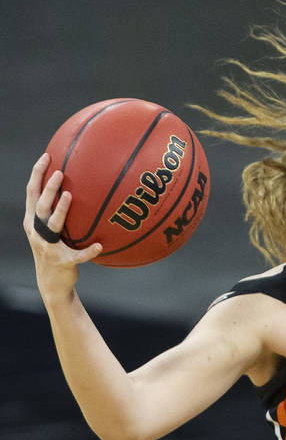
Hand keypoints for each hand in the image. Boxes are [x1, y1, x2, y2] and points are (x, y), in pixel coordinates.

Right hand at [24, 154, 103, 301]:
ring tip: (70, 195)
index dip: (37, 174)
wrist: (52, 283)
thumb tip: (79, 188)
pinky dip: (88, 251)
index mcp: (33, 222)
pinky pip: (77, 255)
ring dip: (60, 210)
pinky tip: (100, 246)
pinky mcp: (62, 262)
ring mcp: (48, 247)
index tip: (46, 156)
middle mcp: (37, 232)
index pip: (32, 193)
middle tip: (60, 172)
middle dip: (47, 188)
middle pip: (40, 205)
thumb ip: (59, 212)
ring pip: (52, 225)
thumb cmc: (56, 251)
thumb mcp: (52, 231)